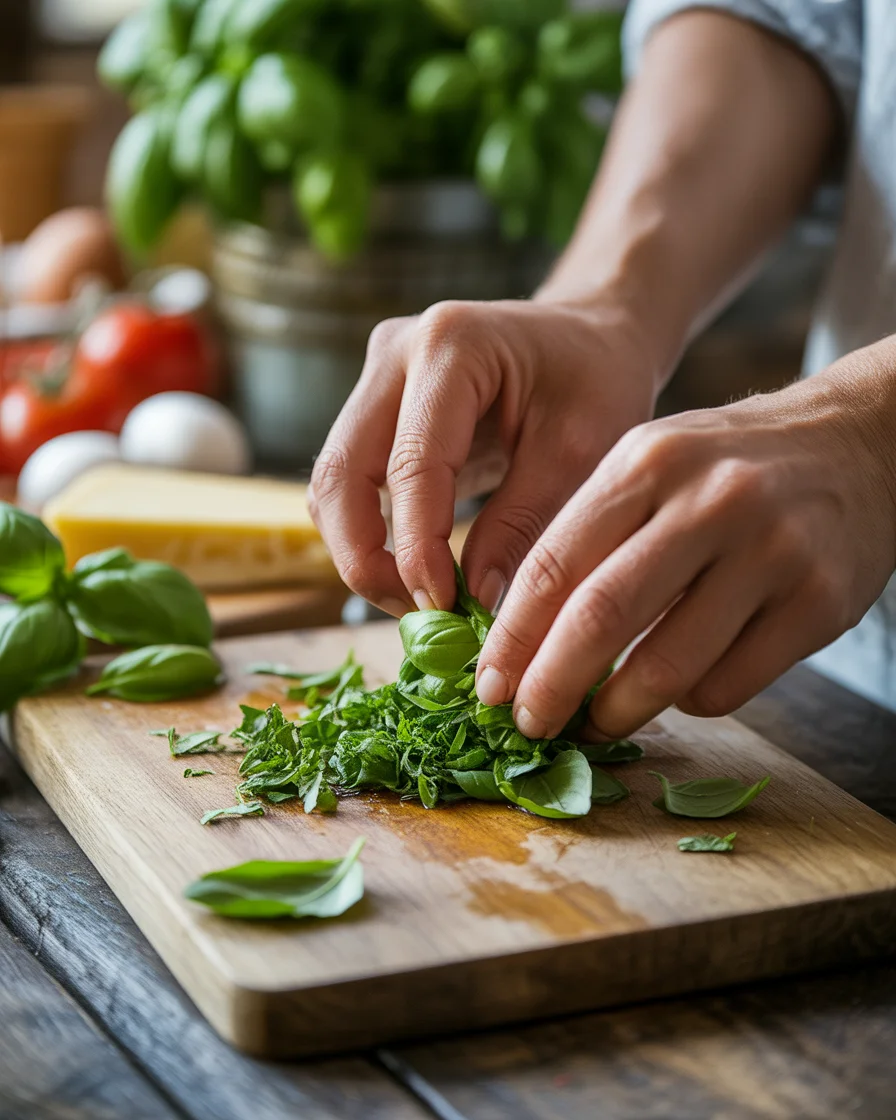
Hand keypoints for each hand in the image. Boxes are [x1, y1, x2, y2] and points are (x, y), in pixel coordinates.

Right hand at [309, 297, 661, 615]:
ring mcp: (375, 377)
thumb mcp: (580, 455)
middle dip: (365, 558)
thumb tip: (473, 602)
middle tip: (416, 615)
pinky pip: (349, 483)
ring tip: (418, 602)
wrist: (590, 336)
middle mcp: (395, 351)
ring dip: (360, 552)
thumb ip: (522, 526)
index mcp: (451, 345)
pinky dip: (368, 535)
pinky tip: (413, 572)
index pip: (411, 464)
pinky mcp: (373, 407)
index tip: (442, 608)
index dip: (416, 547)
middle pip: (340, 473)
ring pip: (331, 484)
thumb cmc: (597, 384)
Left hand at [475, 356, 895, 738]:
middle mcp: (708, 501)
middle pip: (601, 617)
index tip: (488, 684)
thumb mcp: (651, 464)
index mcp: (646, 461)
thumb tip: (520, 637)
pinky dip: (689, 703)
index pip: (556, 564)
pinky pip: (730, 684)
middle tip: (527, 722)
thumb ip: (589, 535)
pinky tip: (680, 688)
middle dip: (551, 686)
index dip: (512, 637)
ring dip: (617, 711)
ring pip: (667, 667)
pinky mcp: (820, 602)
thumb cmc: (727, 464)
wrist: (855, 443)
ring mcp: (770, 551)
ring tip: (595, 722)